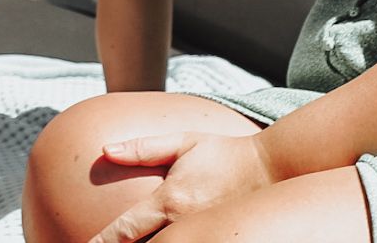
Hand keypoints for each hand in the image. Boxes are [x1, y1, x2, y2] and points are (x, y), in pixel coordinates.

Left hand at [86, 131, 278, 242]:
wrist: (273, 168)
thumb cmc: (224, 153)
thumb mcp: (182, 143)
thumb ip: (142, 148)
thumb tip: (106, 150)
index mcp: (171, 201)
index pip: (127, 230)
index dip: (103, 242)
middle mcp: (186, 224)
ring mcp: (206, 235)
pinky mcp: (222, 241)